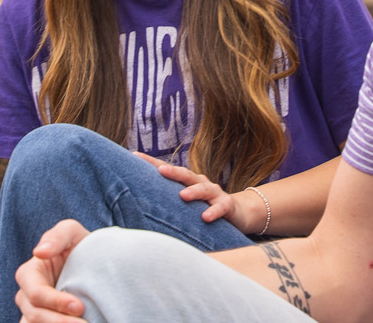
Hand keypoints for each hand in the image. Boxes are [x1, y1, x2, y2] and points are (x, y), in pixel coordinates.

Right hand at [13, 220, 90, 322]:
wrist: (93, 263)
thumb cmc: (78, 244)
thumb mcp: (71, 232)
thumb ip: (57, 236)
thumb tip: (39, 252)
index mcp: (28, 274)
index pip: (35, 294)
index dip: (55, 302)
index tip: (79, 306)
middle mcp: (26, 297)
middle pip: (35, 316)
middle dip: (60, 322)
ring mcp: (33, 313)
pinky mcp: (45, 322)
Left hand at [135, 152, 259, 231]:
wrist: (238, 213)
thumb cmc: (204, 207)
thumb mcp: (186, 203)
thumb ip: (167, 200)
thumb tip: (136, 203)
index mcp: (187, 181)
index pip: (168, 170)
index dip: (151, 163)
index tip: (134, 156)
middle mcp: (200, 183)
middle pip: (185, 175)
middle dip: (173, 172)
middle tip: (160, 170)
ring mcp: (215, 193)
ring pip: (203, 189)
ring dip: (193, 192)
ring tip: (183, 196)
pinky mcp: (227, 206)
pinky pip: (220, 208)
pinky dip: (213, 211)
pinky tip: (205, 217)